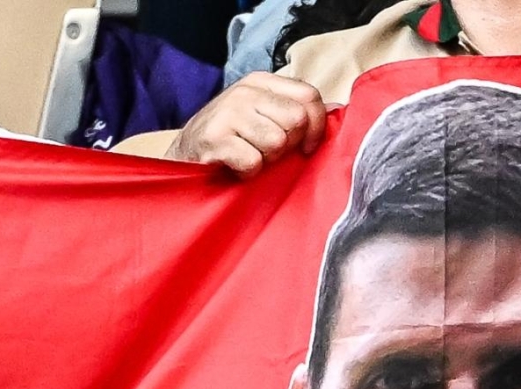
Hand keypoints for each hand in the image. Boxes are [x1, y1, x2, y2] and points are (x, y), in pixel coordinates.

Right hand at [168, 73, 326, 175]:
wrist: (183, 156)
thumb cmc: (230, 140)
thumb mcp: (262, 116)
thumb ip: (294, 111)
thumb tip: (338, 111)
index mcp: (261, 83)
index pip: (310, 95)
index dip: (317, 126)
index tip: (307, 147)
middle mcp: (245, 92)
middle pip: (296, 120)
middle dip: (288, 145)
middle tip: (267, 152)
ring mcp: (228, 113)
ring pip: (277, 142)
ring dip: (267, 160)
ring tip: (248, 157)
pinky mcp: (215, 139)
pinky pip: (254, 162)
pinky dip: (248, 173)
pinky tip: (235, 167)